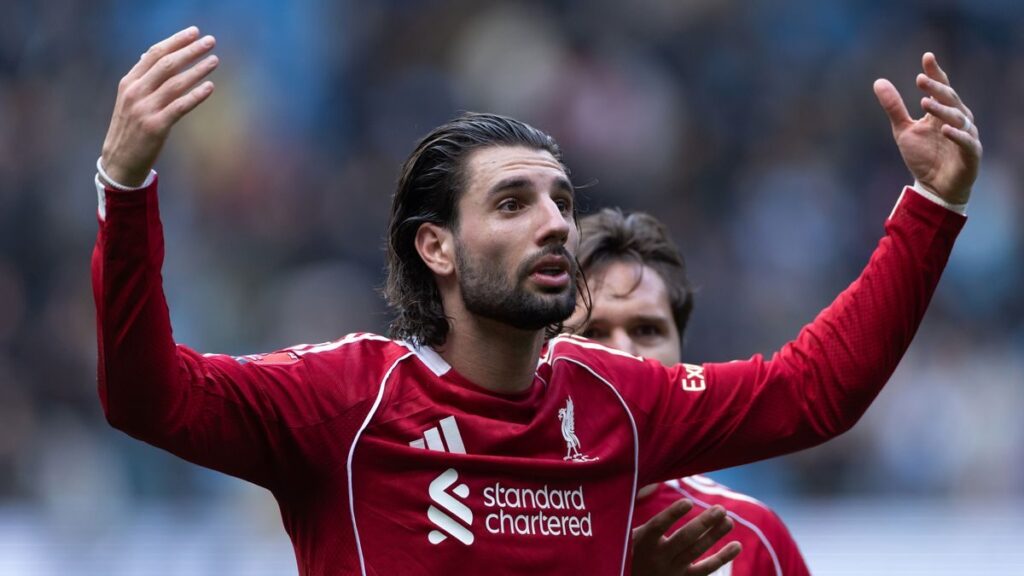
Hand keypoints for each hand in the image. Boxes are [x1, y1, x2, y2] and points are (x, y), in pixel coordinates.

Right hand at [100, 26, 218, 186]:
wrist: (120, 161)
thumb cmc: (130, 128)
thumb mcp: (130, 99)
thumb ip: (142, 78)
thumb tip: (150, 54)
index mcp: (129, 82)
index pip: (154, 53)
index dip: (176, 41)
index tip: (195, 32)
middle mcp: (136, 92)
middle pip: (167, 64)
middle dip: (190, 50)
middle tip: (210, 41)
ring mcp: (145, 109)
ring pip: (175, 83)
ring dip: (197, 69)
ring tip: (214, 60)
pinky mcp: (156, 126)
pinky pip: (180, 106)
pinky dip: (196, 95)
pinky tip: (210, 87)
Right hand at [632, 498, 741, 575]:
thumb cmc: (632, 554)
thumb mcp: (628, 538)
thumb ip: (641, 521)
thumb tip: (645, 489)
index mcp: (643, 543)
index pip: (658, 526)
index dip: (672, 514)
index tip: (688, 501)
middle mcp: (658, 557)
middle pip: (684, 539)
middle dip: (704, 523)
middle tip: (720, 509)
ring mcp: (672, 570)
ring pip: (697, 550)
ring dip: (715, 534)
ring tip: (728, 520)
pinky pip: (706, 569)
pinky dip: (722, 557)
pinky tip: (736, 546)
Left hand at [873, 52, 981, 204]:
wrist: (934, 188)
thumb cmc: (923, 157)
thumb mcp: (903, 130)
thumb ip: (894, 107)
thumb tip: (878, 81)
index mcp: (942, 112)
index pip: (941, 87)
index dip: (935, 73)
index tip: (927, 57)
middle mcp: (957, 120)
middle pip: (950, 99)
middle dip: (937, 88)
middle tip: (921, 80)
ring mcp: (966, 135)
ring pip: (958, 118)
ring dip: (942, 110)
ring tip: (925, 103)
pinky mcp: (971, 154)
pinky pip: (967, 142)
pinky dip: (958, 134)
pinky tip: (946, 129)